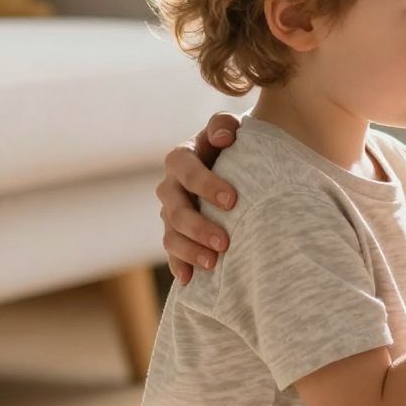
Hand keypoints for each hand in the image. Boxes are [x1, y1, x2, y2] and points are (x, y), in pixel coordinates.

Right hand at [158, 112, 242, 283]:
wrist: (235, 165)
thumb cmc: (235, 145)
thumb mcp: (231, 129)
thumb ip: (224, 125)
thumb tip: (223, 138)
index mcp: (182, 158)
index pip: (186, 169)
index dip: (205, 184)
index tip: (233, 200)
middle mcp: (171, 186)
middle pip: (175, 208)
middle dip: (198, 226)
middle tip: (224, 242)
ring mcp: (171, 212)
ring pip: (171, 234)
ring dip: (189, 250)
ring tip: (214, 263)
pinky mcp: (177, 234)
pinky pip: (172, 253)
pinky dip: (179, 266)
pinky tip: (190, 280)